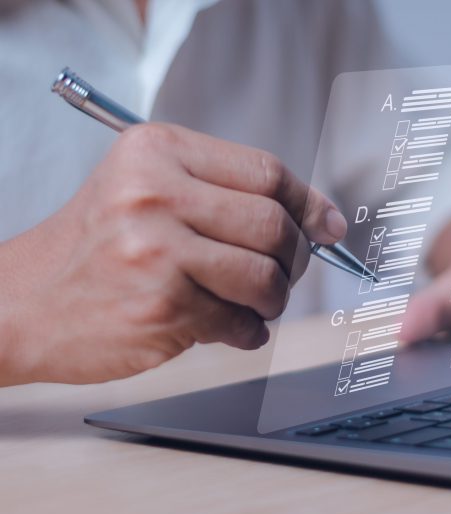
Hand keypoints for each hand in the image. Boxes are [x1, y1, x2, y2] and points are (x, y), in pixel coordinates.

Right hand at [0, 124, 345, 384]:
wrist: (21, 304)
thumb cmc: (95, 248)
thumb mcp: (147, 191)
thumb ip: (226, 194)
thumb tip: (321, 219)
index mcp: (158, 151)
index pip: (266, 171)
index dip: (308, 204)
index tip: (328, 226)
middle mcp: (155, 192)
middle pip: (273, 224)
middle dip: (292, 260)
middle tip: (281, 276)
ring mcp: (157, 249)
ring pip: (265, 276)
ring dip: (272, 300)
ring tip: (253, 305)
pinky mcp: (162, 305)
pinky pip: (240, 321)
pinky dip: (246, 331)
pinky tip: (227, 328)